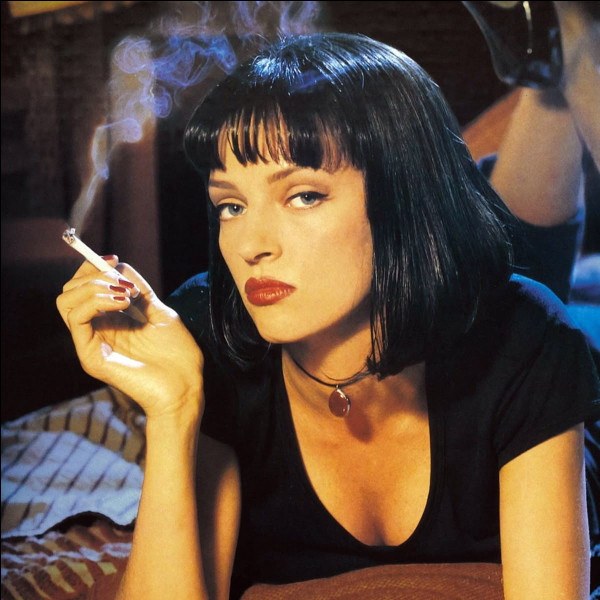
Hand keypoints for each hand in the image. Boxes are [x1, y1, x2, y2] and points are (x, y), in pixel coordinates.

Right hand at [57, 257, 203, 419]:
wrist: (186, 386)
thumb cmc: (178, 355)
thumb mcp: (159, 313)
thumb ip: (139, 292)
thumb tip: (120, 266)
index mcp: (110, 322)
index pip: (82, 288)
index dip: (93, 268)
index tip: (114, 258)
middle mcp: (96, 332)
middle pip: (69, 292)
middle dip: (94, 276)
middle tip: (125, 285)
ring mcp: (91, 344)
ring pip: (66, 302)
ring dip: (95, 287)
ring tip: (126, 295)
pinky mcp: (91, 357)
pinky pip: (76, 320)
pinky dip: (96, 302)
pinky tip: (123, 303)